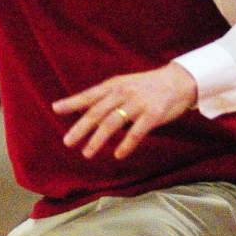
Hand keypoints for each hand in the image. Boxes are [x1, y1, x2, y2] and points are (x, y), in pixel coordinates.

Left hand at [52, 61, 197, 159]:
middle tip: (67, 142)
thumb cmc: (148, 86)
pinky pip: (136, 132)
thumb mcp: (125, 84)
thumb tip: (83, 109)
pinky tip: (118, 155)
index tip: (56, 108)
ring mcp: (138, 103)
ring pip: (113, 123)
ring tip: (87, 153)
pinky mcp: (153, 114)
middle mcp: (124, 93)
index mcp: (115, 85)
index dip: (73, 102)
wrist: (179, 80)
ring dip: (98, 139)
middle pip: (97, 112)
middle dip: (81, 128)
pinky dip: (126, 144)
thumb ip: (106, 96)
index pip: (90, 95)